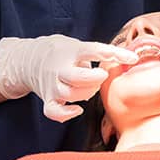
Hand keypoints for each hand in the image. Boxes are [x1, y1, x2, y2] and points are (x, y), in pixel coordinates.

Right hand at [0, 34, 138, 121]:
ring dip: (86, 93)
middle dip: (95, 79)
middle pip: (78, 77)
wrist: (27, 59)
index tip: (132, 58)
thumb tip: (120, 62)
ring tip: (90, 87)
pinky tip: (77, 110)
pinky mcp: (47, 98)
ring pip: (70, 94)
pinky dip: (66, 114)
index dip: (115, 54)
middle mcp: (59, 68)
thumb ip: (94, 53)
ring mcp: (51, 85)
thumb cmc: (59, 51)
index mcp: (70, 51)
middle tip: (102, 75)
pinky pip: (54, 111)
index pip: (94, 50)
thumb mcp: (75, 45)